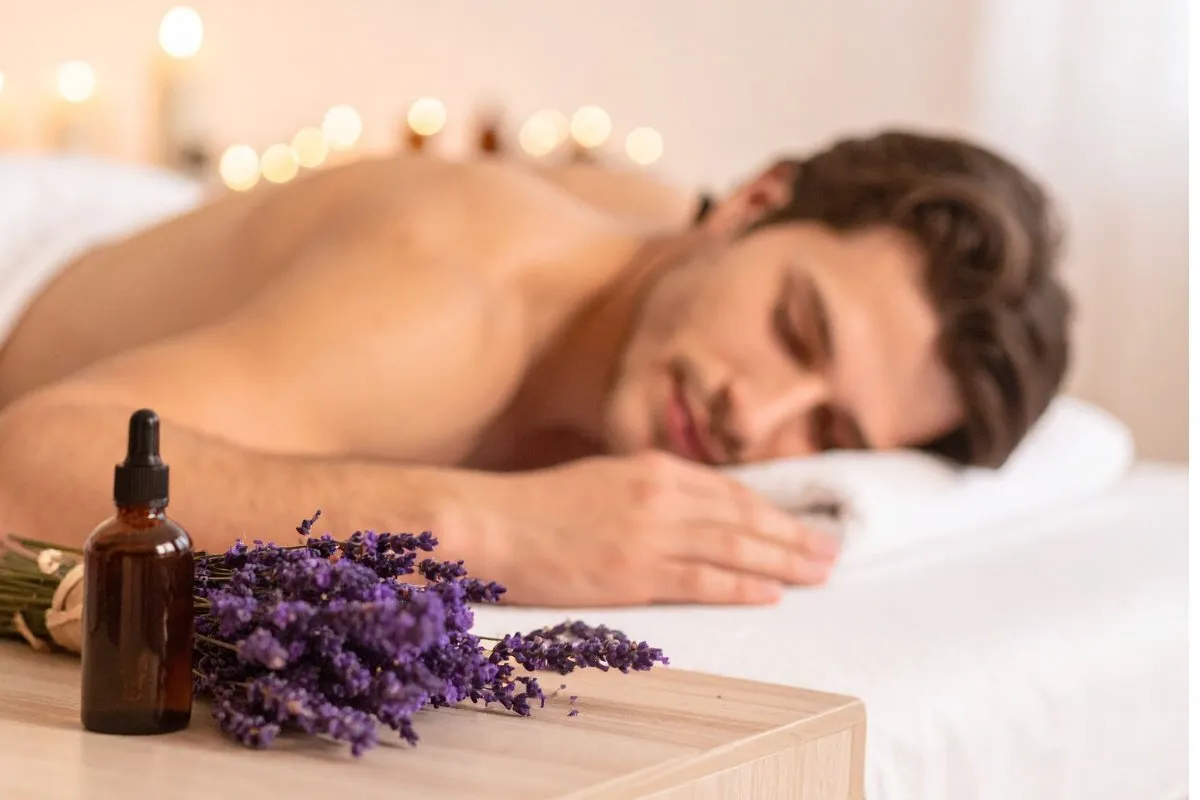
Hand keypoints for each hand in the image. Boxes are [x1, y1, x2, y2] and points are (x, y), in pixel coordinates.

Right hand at [485, 451, 840, 606]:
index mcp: (652, 466)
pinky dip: (741, 585)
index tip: (800, 525)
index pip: (729, 491)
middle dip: (793, 535)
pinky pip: (702, 580)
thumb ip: (648, 490)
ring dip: (783, 561)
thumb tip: (690, 510)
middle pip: (744, 517)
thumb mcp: (601, 480)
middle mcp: (661, 494)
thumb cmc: (535, 506)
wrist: (487, 524)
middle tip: (831, 551)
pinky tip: (770, 592)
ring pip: (735, 547)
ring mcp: (650, 533)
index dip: (771, 511)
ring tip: (818, 572)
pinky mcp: (634, 572)